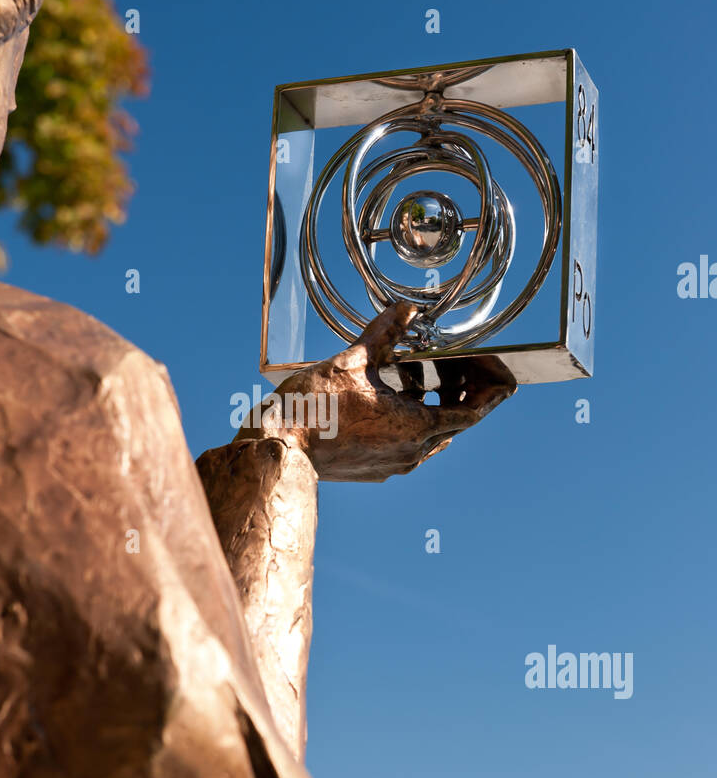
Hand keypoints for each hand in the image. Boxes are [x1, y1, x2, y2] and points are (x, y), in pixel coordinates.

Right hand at [240, 301, 515, 481]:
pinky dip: (413, 417)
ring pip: (433, 432)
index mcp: (415, 428)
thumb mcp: (353, 361)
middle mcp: (412, 452)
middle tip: (460, 361)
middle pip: (458, 421)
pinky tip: (394, 394)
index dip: (492, 387)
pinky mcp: (377, 469)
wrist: (278, 450)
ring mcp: (395, 464)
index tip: (499, 371)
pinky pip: (410, 442)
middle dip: (465, 388)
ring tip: (422, 373)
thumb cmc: (313, 410)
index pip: (475, 411)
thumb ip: (385, 333)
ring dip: (436, 403)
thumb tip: (406, 308)